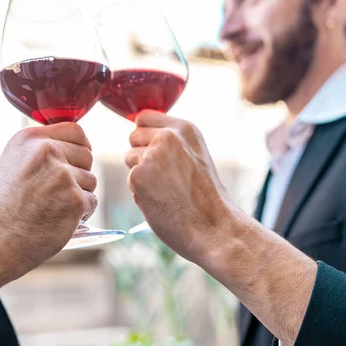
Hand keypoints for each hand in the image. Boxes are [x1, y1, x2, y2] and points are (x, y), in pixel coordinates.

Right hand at [0, 123, 96, 287]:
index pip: (75, 130)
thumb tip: (80, 148)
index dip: (81, 146)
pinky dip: (81, 214)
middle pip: (87, 155)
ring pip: (90, 180)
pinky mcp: (74, 199)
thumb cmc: (1, 208)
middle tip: (58, 193)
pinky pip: (92, 201)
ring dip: (79, 195)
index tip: (76, 160)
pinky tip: (58, 220)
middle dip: (79, 174)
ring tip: (52, 208)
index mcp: (30, 139)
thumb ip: (42, 152)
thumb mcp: (14, 164)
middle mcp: (47, 151)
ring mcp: (62, 175)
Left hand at [125, 110, 238, 264]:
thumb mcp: (196, 156)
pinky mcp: (138, 176)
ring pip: (130, 158)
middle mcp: (167, 136)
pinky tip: (161, 201)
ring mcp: (151, 155)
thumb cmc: (207, 198)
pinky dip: (141, 193)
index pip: (145, 117)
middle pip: (134, 136)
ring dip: (141, 174)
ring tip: (166, 190)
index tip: (155, 151)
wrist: (215, 227)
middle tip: (165, 177)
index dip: (146, 135)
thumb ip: (173, 143)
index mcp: (184, 128)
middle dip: (141, 154)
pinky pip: (130, 180)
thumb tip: (144, 137)